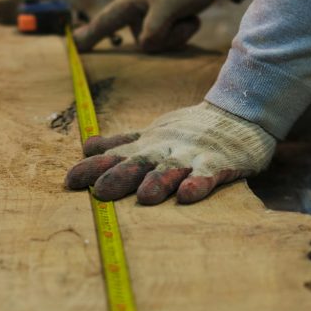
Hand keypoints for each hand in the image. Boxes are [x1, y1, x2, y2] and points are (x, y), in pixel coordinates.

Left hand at [65, 102, 275, 204]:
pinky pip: (207, 175)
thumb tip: (87, 147)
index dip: (93, 168)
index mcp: (148, 145)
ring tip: (145, 197)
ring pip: (171, 169)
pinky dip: (197, 183)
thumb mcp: (153, 134)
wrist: (239, 113)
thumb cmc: (191, 129)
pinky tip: (187, 195)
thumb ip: (121, 144)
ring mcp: (192, 156)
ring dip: (158, 181)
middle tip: (100, 192)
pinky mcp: (219, 163)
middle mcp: (166, 150)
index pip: (115, 156)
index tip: (70, 181)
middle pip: (139, 163)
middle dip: (119, 176)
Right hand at [74, 0, 226, 53]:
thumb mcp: (170, 3)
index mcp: (130, 1)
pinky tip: (190, 16)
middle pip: (144, 43)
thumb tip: (145, 46)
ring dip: (179, 33)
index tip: (70, 48)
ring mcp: (149, 19)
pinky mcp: (162, 24)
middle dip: (167, 36)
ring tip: (187, 13)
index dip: (87, 37)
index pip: (103, 22)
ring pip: (159, 44)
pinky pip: (170, 42)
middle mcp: (136, 12)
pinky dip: (184, 31)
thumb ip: (155, 28)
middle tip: (184, 17)